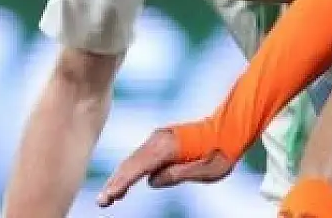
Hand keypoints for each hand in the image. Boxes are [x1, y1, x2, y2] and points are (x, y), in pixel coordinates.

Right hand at [97, 128, 233, 206]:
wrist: (229, 129)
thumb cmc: (220, 152)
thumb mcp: (205, 170)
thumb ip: (177, 175)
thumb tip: (152, 180)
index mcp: (169, 146)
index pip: (139, 167)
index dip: (122, 183)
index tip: (109, 196)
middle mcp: (159, 139)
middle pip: (131, 163)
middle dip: (115, 183)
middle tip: (102, 202)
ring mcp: (158, 138)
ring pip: (132, 160)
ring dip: (119, 178)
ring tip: (108, 198)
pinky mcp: (160, 141)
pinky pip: (139, 157)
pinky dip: (129, 171)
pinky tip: (122, 185)